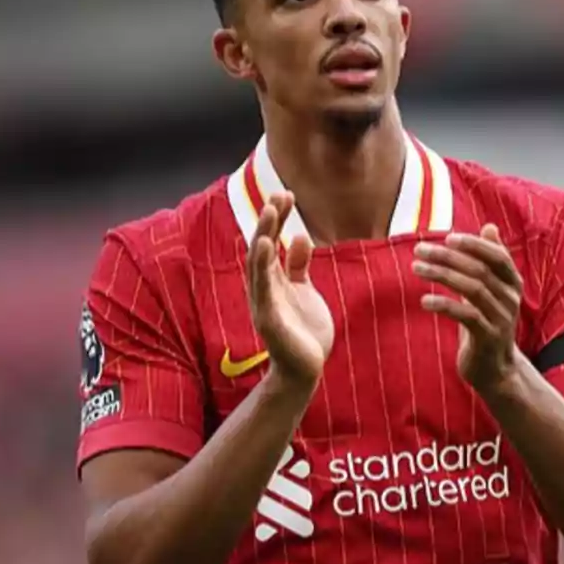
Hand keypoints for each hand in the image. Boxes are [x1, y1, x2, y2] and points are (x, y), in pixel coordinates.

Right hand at [247, 192, 334, 385]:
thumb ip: (299, 266)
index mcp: (274, 280)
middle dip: (268, 221)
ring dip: (263, 236)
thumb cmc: (304, 331)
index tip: (287, 194)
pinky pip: (264, 289)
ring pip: (259, 264)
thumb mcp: (304, 291)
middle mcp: (264, 288)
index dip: (278, 218)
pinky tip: (267, 246)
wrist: (305, 369)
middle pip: (262, 247)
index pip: (272, 242)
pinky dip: (263, 267)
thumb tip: (300, 236)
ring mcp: (265, 302)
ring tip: (269, 212)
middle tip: (278, 195)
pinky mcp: (270, 319)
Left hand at [413, 224, 523, 396]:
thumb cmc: (487, 322)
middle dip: (447, 256)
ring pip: (472, 289)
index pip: (498, 256)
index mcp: (512, 283)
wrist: (495, 369)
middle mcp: (511, 299)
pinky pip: (466, 316)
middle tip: (419, 250)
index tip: (447, 236)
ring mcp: (501, 319)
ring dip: (441, 275)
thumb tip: (490, 226)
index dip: (474, 244)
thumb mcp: (489, 290)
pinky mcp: (488, 338)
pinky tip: (424, 301)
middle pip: (479, 270)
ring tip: (416, 269)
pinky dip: (444, 305)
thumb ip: (488, 260)